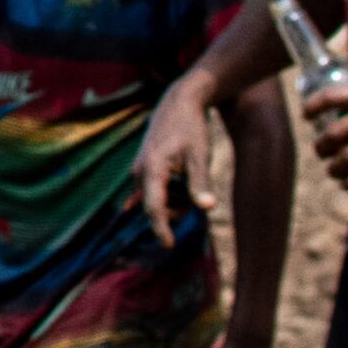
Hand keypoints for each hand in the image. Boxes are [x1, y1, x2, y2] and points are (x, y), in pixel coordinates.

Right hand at [137, 82, 211, 245]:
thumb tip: (207, 208)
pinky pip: (151, 189)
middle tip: (200, 197)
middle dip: (176, 210)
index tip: (169, 246)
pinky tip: (159, 195)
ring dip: (174, 201)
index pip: (154, 207)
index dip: (161, 228)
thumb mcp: (200, 156)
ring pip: (155, 198)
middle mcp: (140, 170)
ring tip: (193, 184)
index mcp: (152, 169)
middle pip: (156, 205)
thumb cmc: (192, 127)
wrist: (179, 102)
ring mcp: (139, 167)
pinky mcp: (143, 165)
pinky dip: (164, 194)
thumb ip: (200, 184)